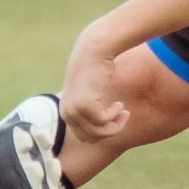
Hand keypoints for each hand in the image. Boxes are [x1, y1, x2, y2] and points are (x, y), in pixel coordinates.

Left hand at [60, 26, 130, 141]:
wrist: (94, 51)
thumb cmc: (93, 70)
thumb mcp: (87, 92)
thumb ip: (87, 110)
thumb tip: (95, 133)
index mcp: (65, 112)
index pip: (84, 136)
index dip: (102, 131)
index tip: (114, 119)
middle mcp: (67, 112)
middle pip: (92, 137)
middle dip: (110, 130)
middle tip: (122, 115)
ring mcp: (75, 109)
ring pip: (99, 132)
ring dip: (115, 125)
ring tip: (122, 110)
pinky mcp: (85, 105)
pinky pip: (104, 122)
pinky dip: (115, 116)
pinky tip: (119, 103)